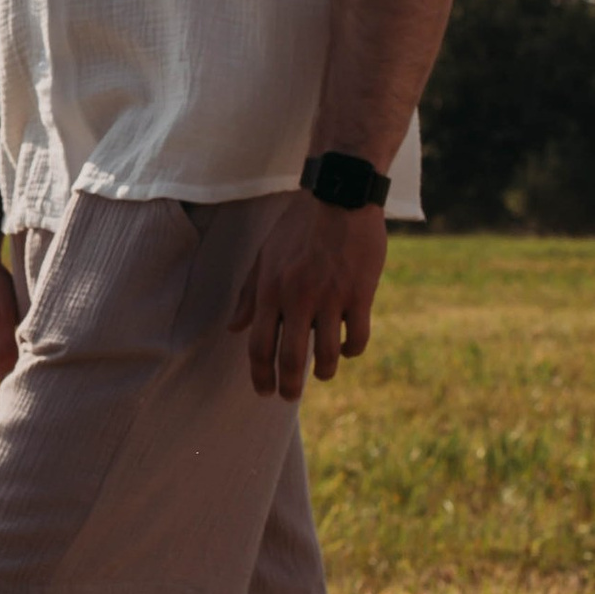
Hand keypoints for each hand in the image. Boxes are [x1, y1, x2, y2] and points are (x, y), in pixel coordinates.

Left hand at [232, 195, 387, 398]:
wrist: (339, 196)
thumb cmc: (298, 226)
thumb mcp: (265, 256)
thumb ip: (249, 294)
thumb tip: (234, 328)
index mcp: (270, 290)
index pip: (259, 346)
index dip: (260, 375)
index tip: (263, 391)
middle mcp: (298, 298)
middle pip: (290, 358)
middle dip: (288, 386)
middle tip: (288, 397)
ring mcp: (330, 298)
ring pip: (326, 354)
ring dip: (323, 372)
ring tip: (322, 374)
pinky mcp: (360, 293)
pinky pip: (356, 336)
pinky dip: (351, 351)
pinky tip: (347, 349)